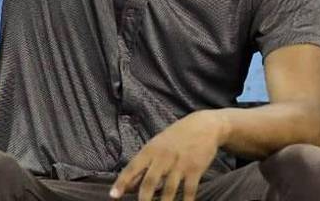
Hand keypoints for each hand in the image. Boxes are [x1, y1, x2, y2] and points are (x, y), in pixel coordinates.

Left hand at [109, 111, 223, 200]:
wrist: (206, 125)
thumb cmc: (177, 136)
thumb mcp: (157, 145)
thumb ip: (143, 165)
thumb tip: (127, 187)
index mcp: (151, 150)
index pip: (132, 167)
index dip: (122, 182)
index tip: (113, 196)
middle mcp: (164, 157)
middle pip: (149, 181)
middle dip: (143, 199)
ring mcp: (180, 163)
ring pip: (168, 189)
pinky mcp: (195, 169)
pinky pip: (189, 190)